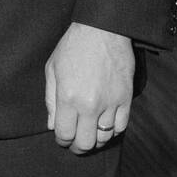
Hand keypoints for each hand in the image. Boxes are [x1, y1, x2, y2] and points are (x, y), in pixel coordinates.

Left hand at [44, 22, 134, 153]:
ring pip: (105, 138)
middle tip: (75, 143)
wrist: (102, 29)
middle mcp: (90, 105)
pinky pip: (121, 127)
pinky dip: (112, 131)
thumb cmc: (73, 46)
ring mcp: (110, 103)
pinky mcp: (126, 98)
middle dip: (78, 146)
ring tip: (90, 134)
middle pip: (86, 143)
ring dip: (96, 140)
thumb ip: (50, 100)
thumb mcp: (52, 69)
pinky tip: (105, 125)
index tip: (62, 138)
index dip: (62, 140)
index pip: (64, 134)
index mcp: (68, 98)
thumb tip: (53, 125)